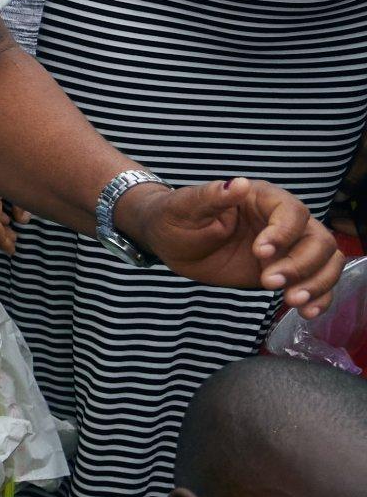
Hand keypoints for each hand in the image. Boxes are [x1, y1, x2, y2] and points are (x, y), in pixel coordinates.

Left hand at [122, 175, 346, 311]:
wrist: (170, 242)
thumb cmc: (176, 216)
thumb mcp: (184, 206)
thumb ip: (211, 196)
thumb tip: (238, 183)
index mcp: (262, 199)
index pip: (292, 212)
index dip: (283, 233)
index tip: (260, 253)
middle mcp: (283, 222)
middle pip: (318, 239)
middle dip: (301, 264)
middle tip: (269, 282)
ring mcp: (289, 247)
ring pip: (326, 260)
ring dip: (317, 283)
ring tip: (292, 301)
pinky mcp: (287, 271)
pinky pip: (318, 281)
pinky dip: (320, 297)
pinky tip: (307, 312)